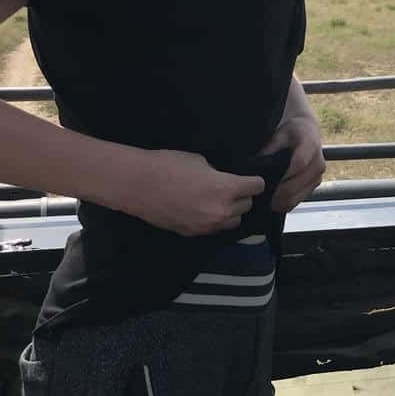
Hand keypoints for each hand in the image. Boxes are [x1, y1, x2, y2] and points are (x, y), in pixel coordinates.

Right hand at [119, 148, 264, 236]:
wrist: (138, 184)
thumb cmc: (168, 165)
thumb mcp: (201, 162)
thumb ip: (218, 174)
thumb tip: (224, 179)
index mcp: (226, 189)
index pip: (257, 187)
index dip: (254, 181)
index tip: (249, 178)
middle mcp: (221, 211)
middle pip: (247, 206)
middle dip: (242, 196)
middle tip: (231, 188)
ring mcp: (207, 226)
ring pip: (233, 222)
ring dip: (230, 212)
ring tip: (218, 201)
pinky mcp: (192, 233)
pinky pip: (213, 229)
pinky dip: (213, 220)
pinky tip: (202, 210)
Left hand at [259, 115, 325, 211]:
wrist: (308, 132)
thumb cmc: (292, 132)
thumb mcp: (280, 133)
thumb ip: (270, 148)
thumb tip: (257, 166)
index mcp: (311, 145)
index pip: (297, 164)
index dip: (280, 175)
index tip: (263, 180)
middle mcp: (318, 163)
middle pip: (295, 185)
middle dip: (275, 193)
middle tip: (257, 194)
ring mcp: (318, 176)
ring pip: (296, 197)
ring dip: (278, 201)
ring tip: (263, 198)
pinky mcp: (315, 186)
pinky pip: (298, 201)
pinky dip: (284, 203)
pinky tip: (272, 200)